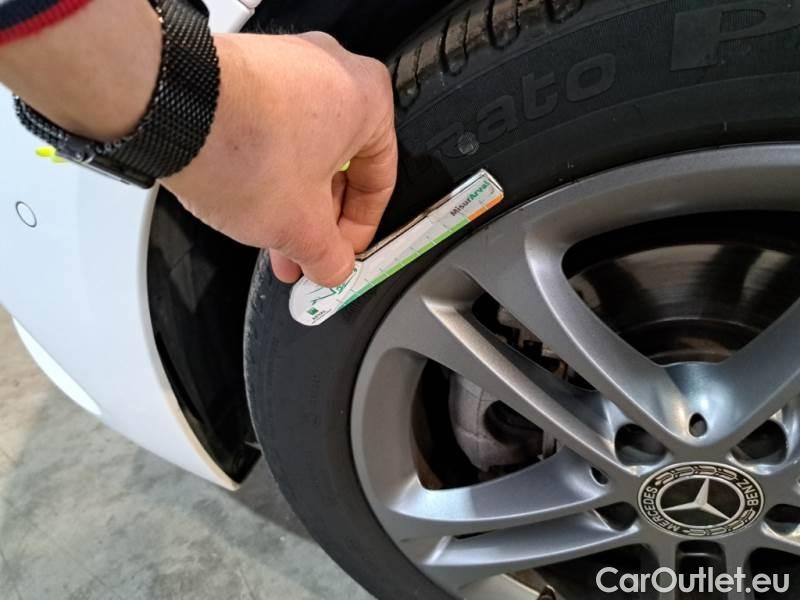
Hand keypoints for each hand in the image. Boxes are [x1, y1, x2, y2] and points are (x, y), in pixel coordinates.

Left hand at [164, 32, 397, 286]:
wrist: (171, 109)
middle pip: (339, 165)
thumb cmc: (244, 144)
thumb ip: (329, 256)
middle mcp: (331, 72)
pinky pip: (270, 129)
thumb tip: (333, 267)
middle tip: (305, 253)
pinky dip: (265, 168)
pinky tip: (248, 201)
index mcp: (367, 99)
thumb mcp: (300, 226)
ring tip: (270, 237)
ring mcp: (285, 67)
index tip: (341, 253)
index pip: (381, 181)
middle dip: (318, 220)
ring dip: (290, 200)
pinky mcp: (244, 72)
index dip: (359, 230)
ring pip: (303, 149)